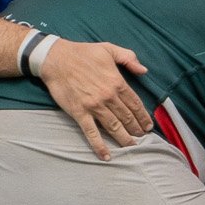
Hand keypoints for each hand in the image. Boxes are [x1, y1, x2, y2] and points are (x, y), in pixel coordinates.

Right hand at [38, 39, 150, 159]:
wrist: (56, 59)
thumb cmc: (82, 53)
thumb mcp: (109, 48)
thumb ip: (129, 58)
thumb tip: (144, 70)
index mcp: (117, 82)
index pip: (135, 103)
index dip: (143, 116)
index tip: (148, 125)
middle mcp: (108, 96)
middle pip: (127, 117)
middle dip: (136, 129)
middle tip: (142, 138)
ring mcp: (94, 106)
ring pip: (114, 127)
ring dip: (124, 139)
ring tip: (132, 148)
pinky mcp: (80, 113)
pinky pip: (92, 133)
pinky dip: (99, 146)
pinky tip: (106, 156)